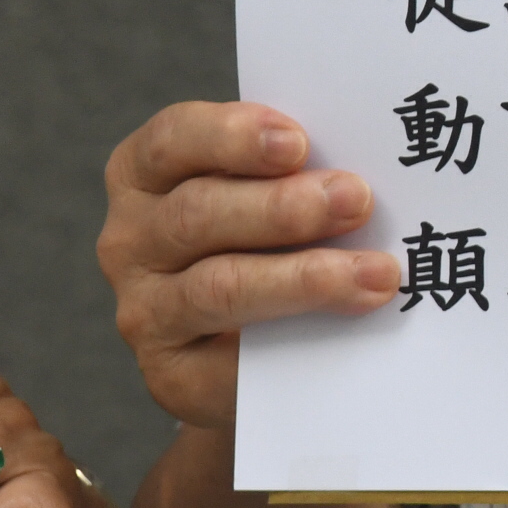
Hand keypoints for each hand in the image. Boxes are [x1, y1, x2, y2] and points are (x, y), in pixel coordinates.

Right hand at [99, 102, 397, 430]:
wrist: (257, 343)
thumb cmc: (272, 237)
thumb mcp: (274, 190)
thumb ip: (301, 172)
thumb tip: (373, 170)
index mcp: (147, 173)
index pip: (171, 140)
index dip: (233, 136)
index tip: (298, 142)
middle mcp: (132, 238)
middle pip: (198, 212)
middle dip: (284, 206)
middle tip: (357, 199)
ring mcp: (145, 307)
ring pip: (218, 286)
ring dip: (304, 277)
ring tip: (376, 273)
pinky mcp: (170, 371)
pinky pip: (228, 359)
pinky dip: (292, 337)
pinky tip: (341, 328)